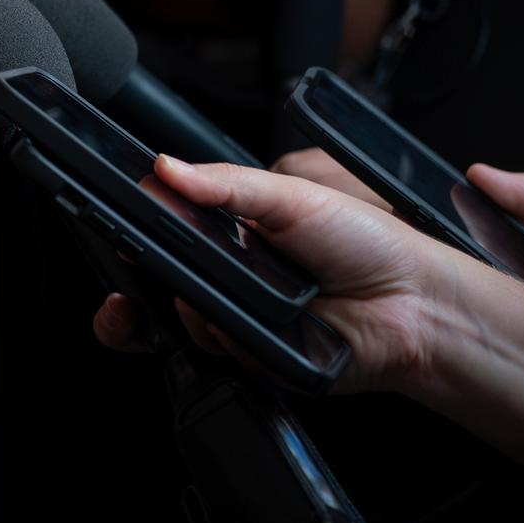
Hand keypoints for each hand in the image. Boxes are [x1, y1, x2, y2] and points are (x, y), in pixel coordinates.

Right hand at [88, 156, 455, 394]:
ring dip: (192, 305)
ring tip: (229, 291)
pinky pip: (219, 349)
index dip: (133, 231)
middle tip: (128, 284)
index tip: (109, 225)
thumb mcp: (292, 195)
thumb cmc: (368, 241)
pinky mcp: (255, 356)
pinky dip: (226, 337)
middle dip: (133, 283)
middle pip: (159, 278)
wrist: (414, 305)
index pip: (166, 226)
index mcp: (233, 228)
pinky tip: (246, 323)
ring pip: (183, 315)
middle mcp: (230, 273)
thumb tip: (165, 166)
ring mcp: (241, 315)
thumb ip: (225, 182)